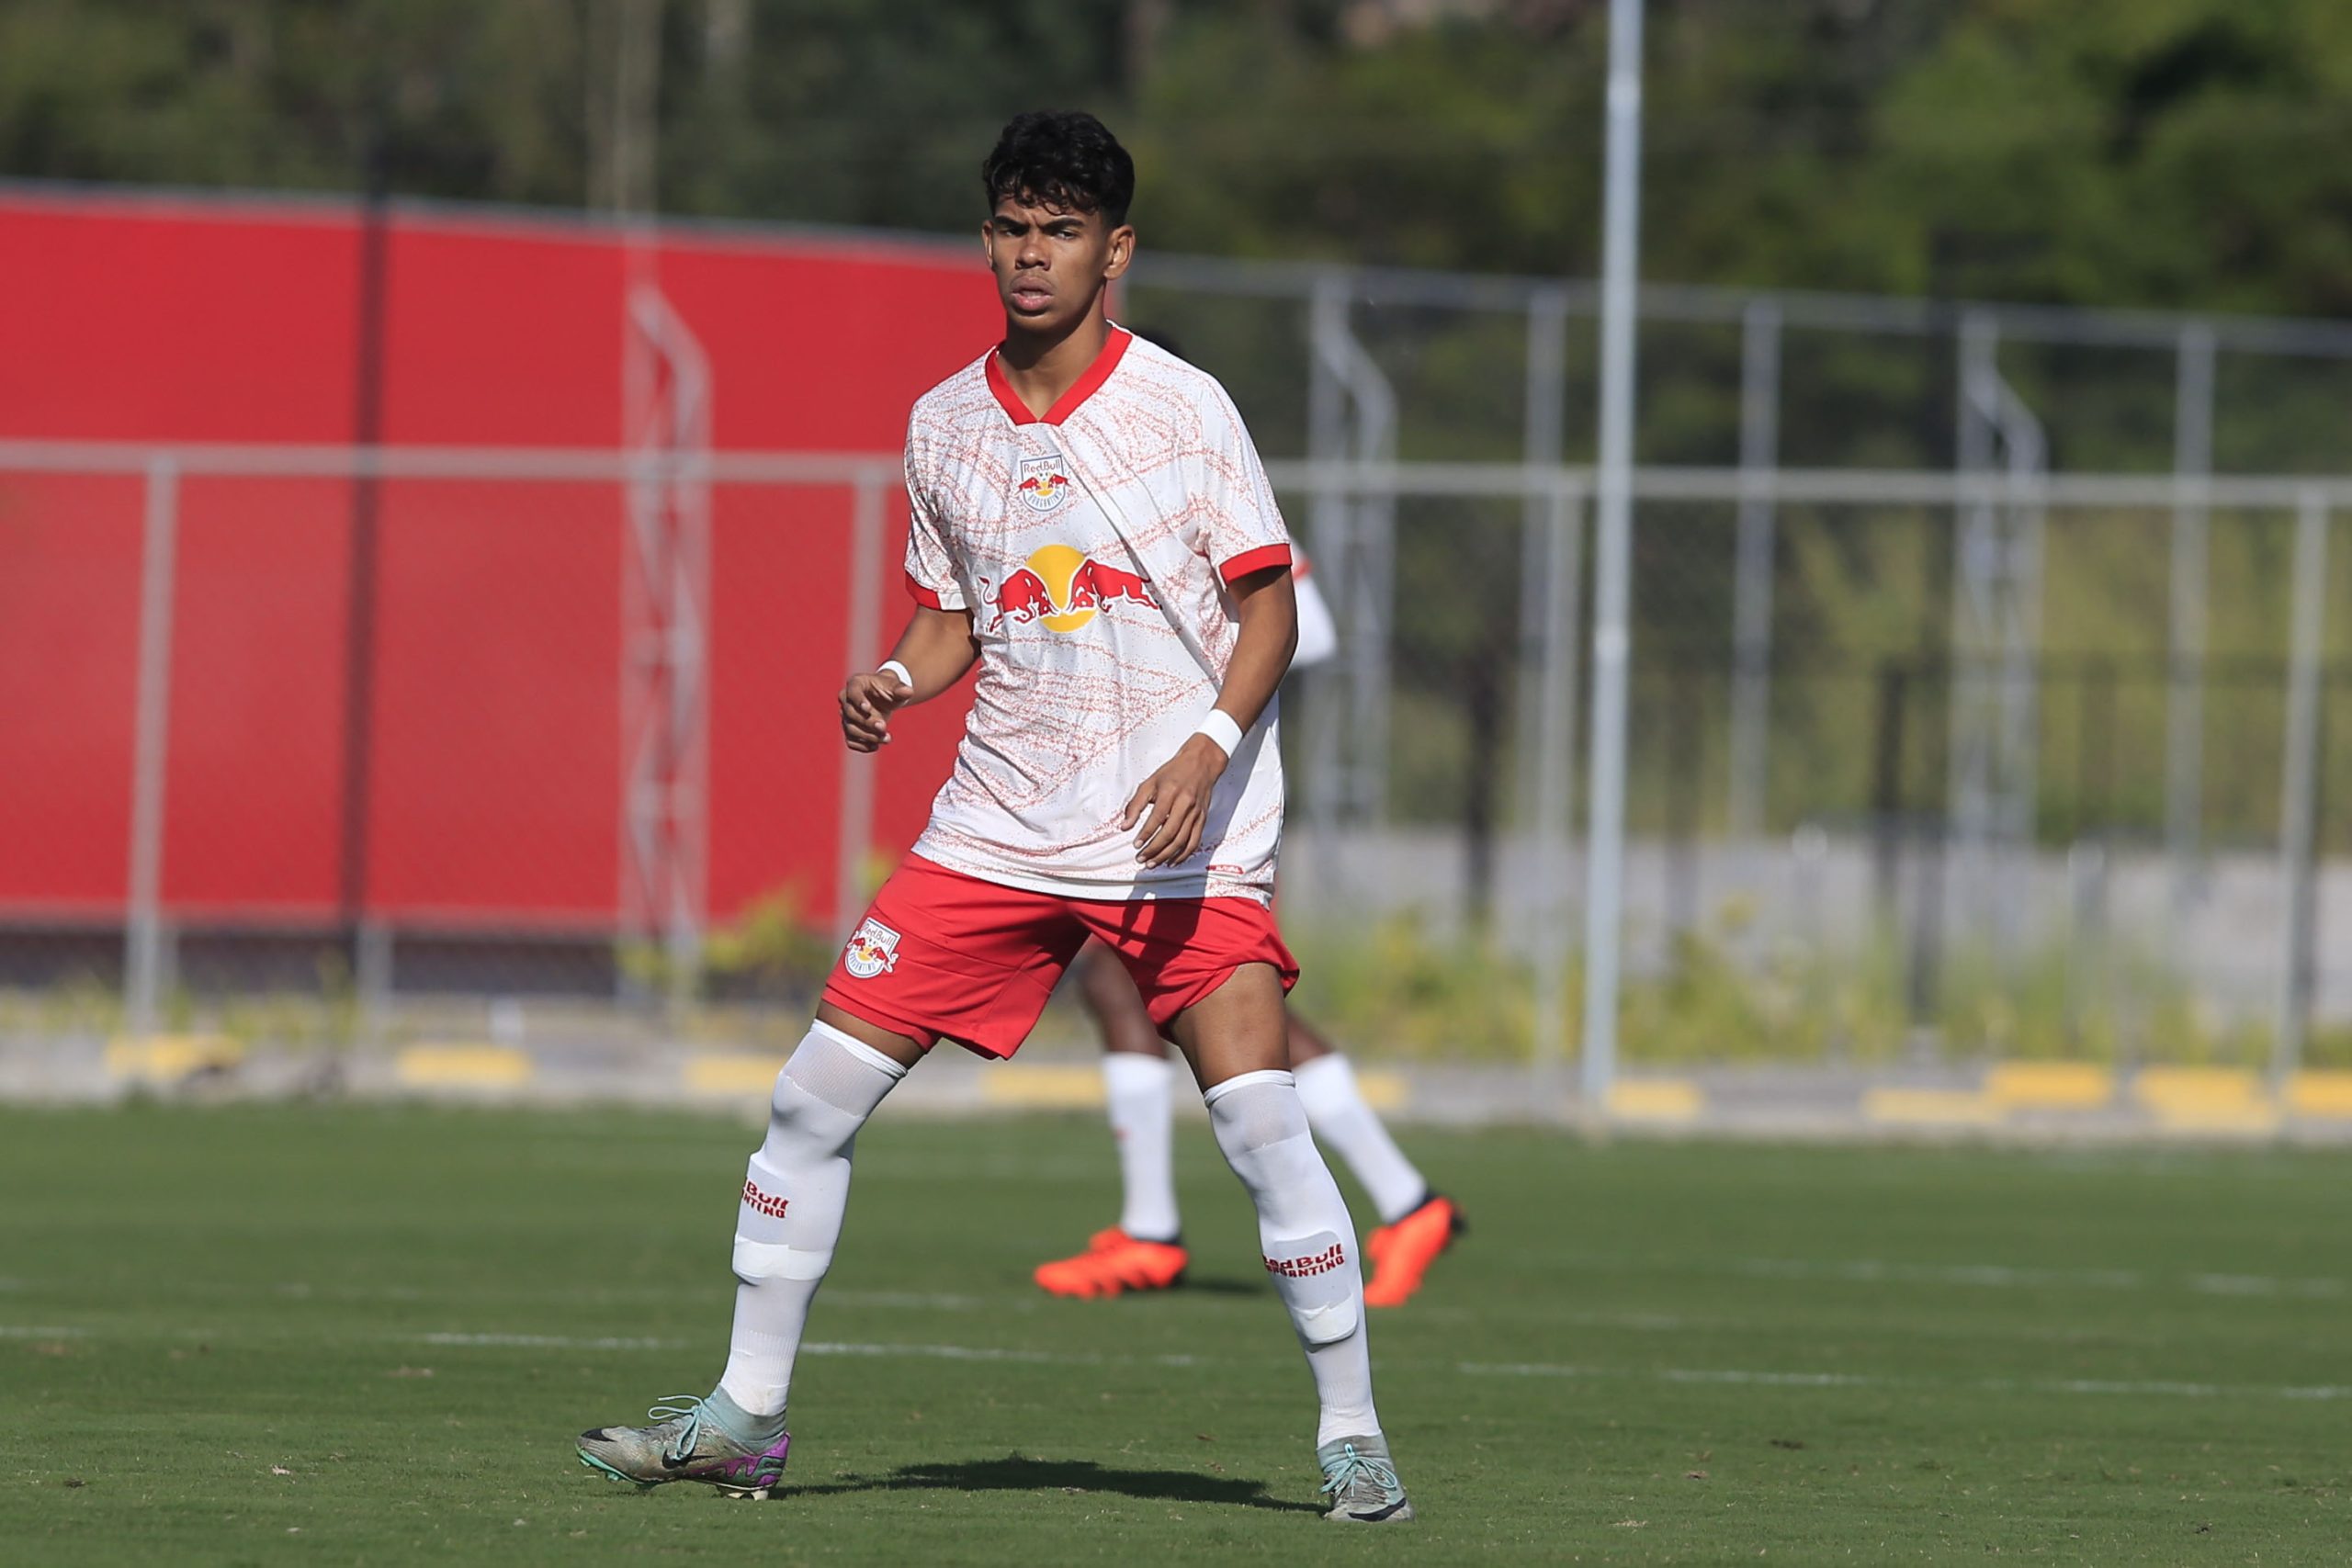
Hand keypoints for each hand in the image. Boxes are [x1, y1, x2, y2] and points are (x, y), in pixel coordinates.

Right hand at [839, 668, 911, 751]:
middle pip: (851, 713)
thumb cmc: (889, 689)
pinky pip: (851, 741)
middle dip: (867, 722)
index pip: (852, 692)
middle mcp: (846, 699)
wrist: (885, 698)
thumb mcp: (896, 687)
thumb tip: (908, 691)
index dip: (858, 701)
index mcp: (855, 684)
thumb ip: (901, 689)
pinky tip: (876, 747)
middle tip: (883, 726)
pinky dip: (862, 746)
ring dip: (867, 736)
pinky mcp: (850, 729)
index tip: (868, 708)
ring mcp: (846, 715)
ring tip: (886, 738)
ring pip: (850, 729)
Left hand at [1120, 736, 1227, 866]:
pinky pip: (1194, 841)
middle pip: (1169, 833)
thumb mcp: (1150, 782)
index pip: (1156, 818)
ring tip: (1153, 863)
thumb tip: (1125, 825)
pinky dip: (1183, 854)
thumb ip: (1135, 804)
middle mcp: (1185, 803)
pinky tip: (1172, 861)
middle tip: (1142, 858)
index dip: (1145, 834)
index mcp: (1170, 793)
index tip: (1136, 844)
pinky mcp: (1202, 819)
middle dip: (1154, 849)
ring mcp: (1196, 813)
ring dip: (1166, 855)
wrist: (1202, 763)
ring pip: (1182, 840)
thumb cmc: (1175, 772)